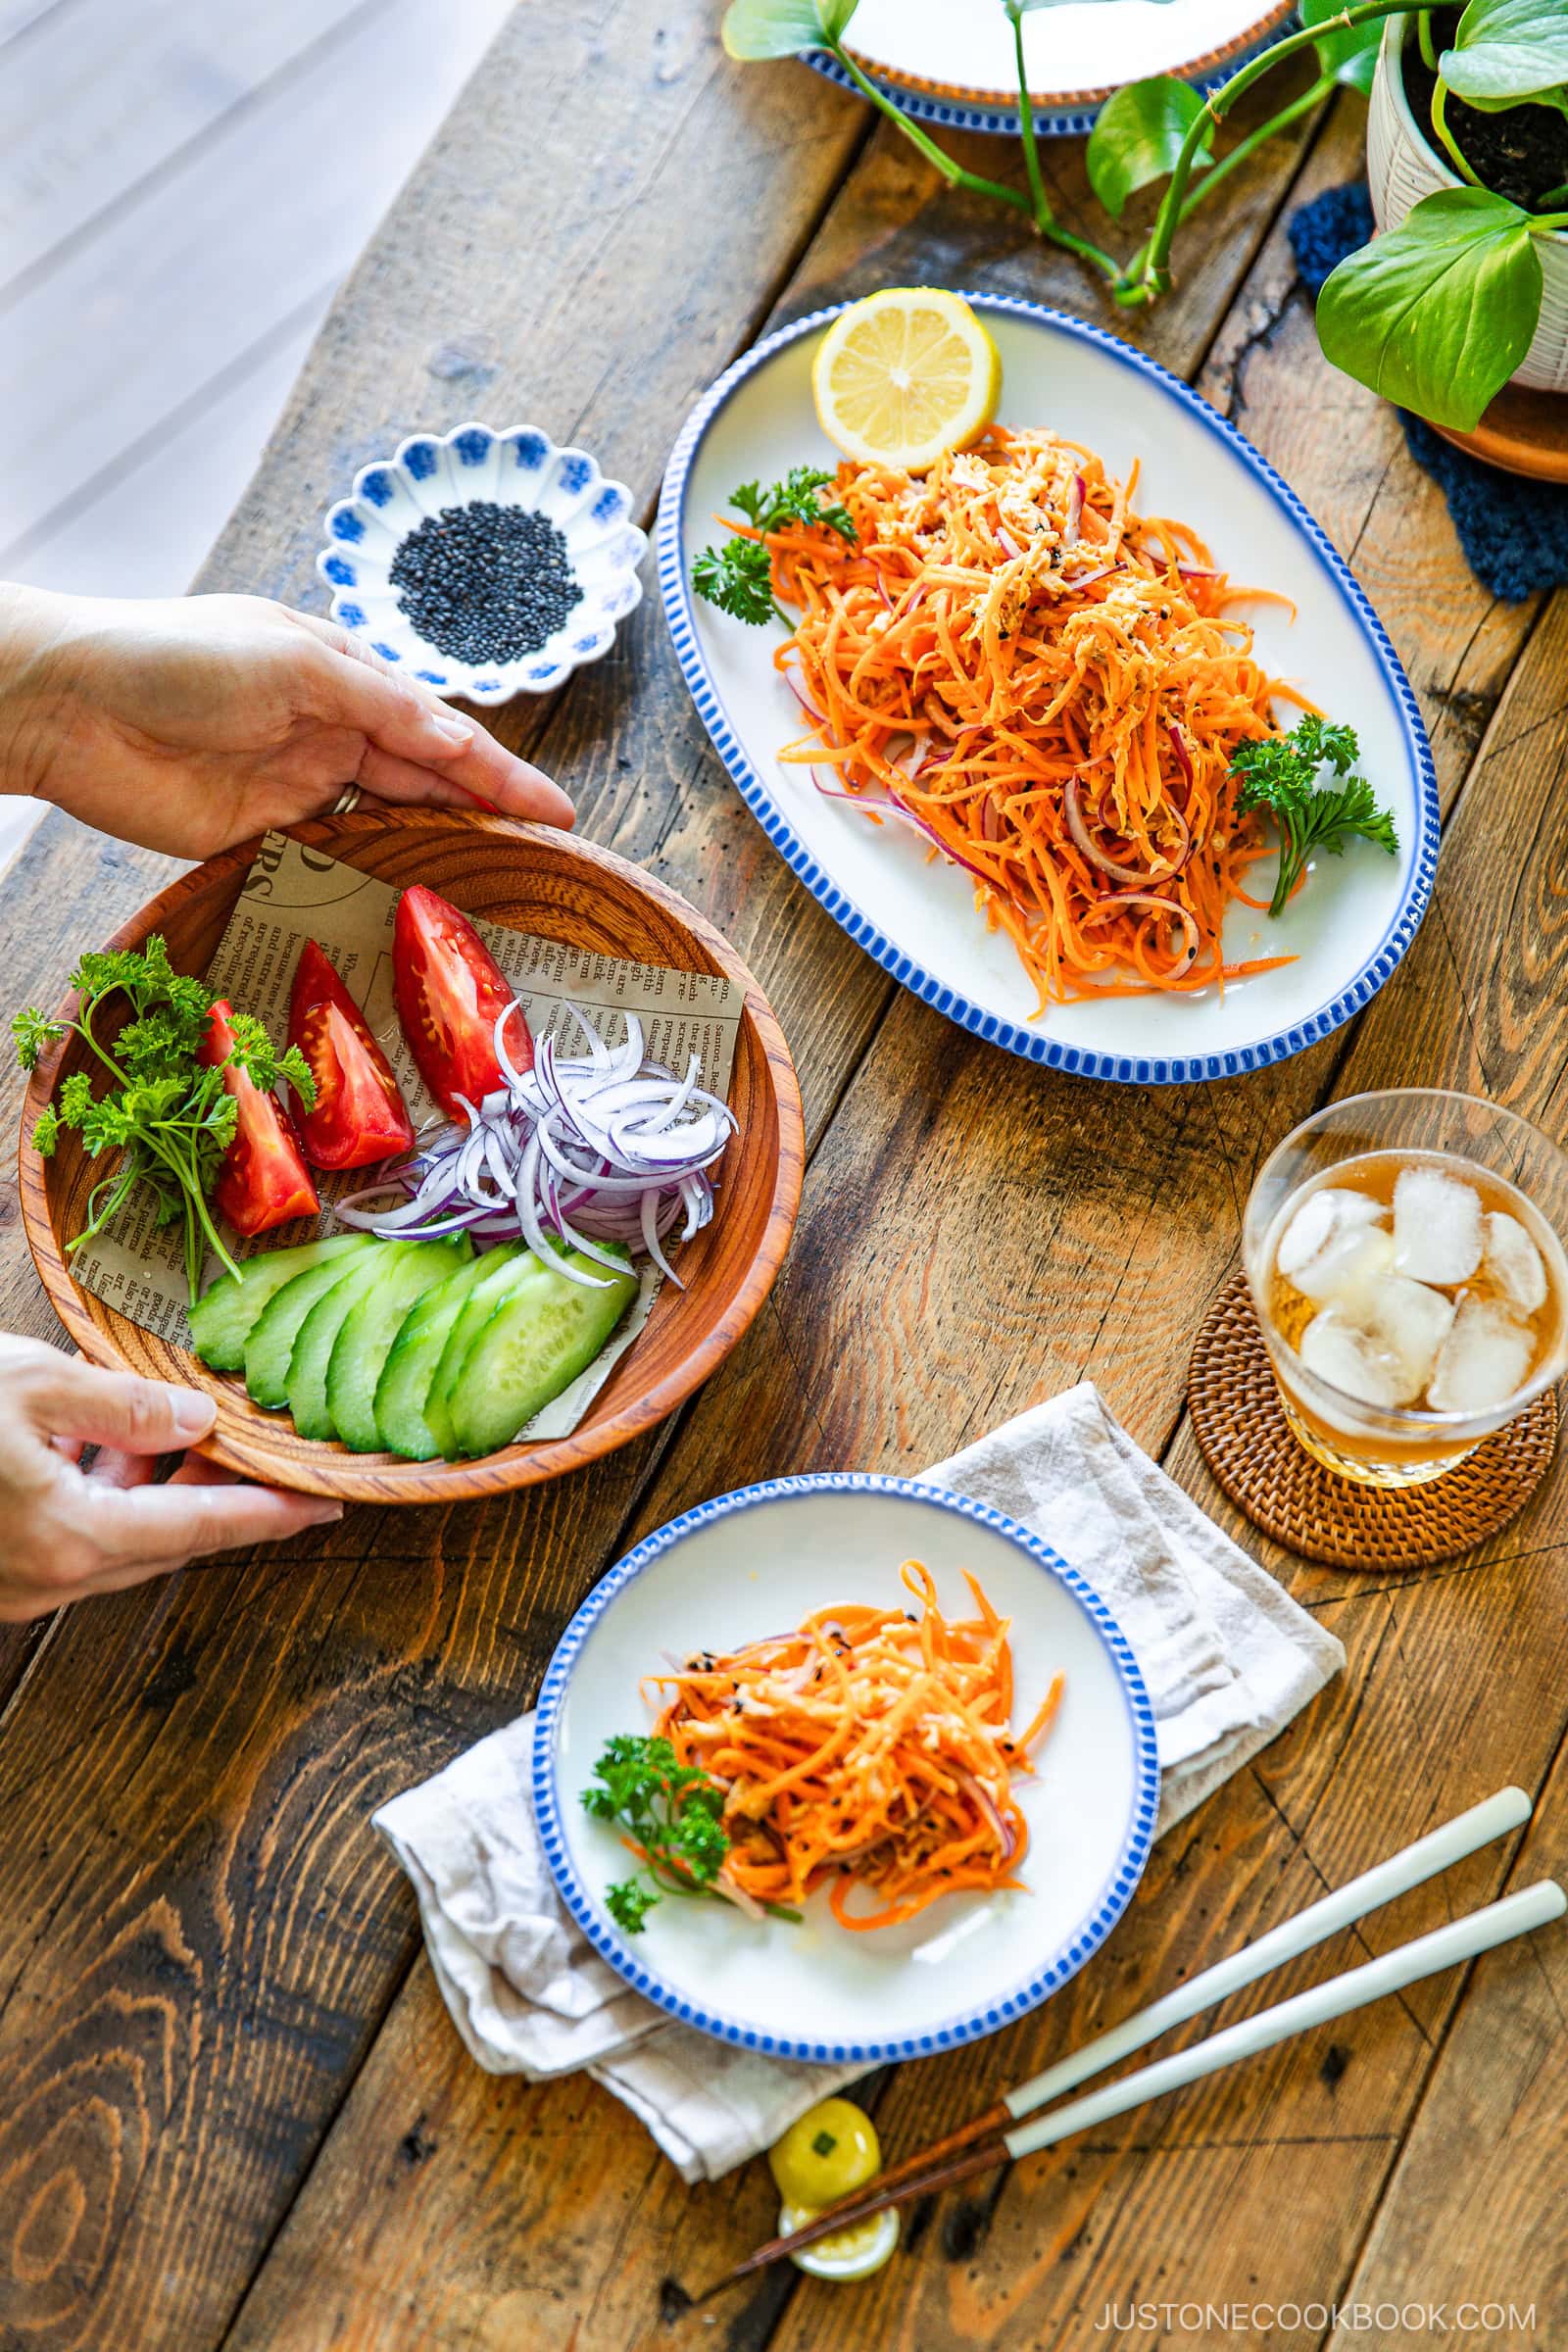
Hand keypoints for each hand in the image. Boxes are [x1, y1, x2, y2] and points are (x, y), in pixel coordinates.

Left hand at [0, 585, 574, 857]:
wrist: (73, 706)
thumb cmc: (176, 657)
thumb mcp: (294, 660)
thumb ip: (380, 703)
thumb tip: (457, 740)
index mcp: (344, 676)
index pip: (441, 731)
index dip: (502, 773)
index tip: (556, 814)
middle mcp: (330, 731)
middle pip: (426, 783)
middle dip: (486, 818)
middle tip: (544, 862)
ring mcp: (297, 787)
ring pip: (388, 824)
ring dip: (439, 852)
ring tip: (497, 891)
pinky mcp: (259, 837)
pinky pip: (331, 862)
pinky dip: (373, 880)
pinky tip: (411, 903)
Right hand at [0, 1336, 340, 1621]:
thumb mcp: (30, 1385)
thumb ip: (122, 1405)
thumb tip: (195, 1419)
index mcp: (72, 1539)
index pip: (203, 1526)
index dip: (271, 1512)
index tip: (325, 1503)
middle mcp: (49, 1577)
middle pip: (165, 1539)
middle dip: (217, 1492)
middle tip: (261, 1453)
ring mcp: (18, 1582)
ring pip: (114, 1537)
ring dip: (150, 1485)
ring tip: (176, 1424)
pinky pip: (69, 1535)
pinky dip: (96, 1492)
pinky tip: (92, 1436)